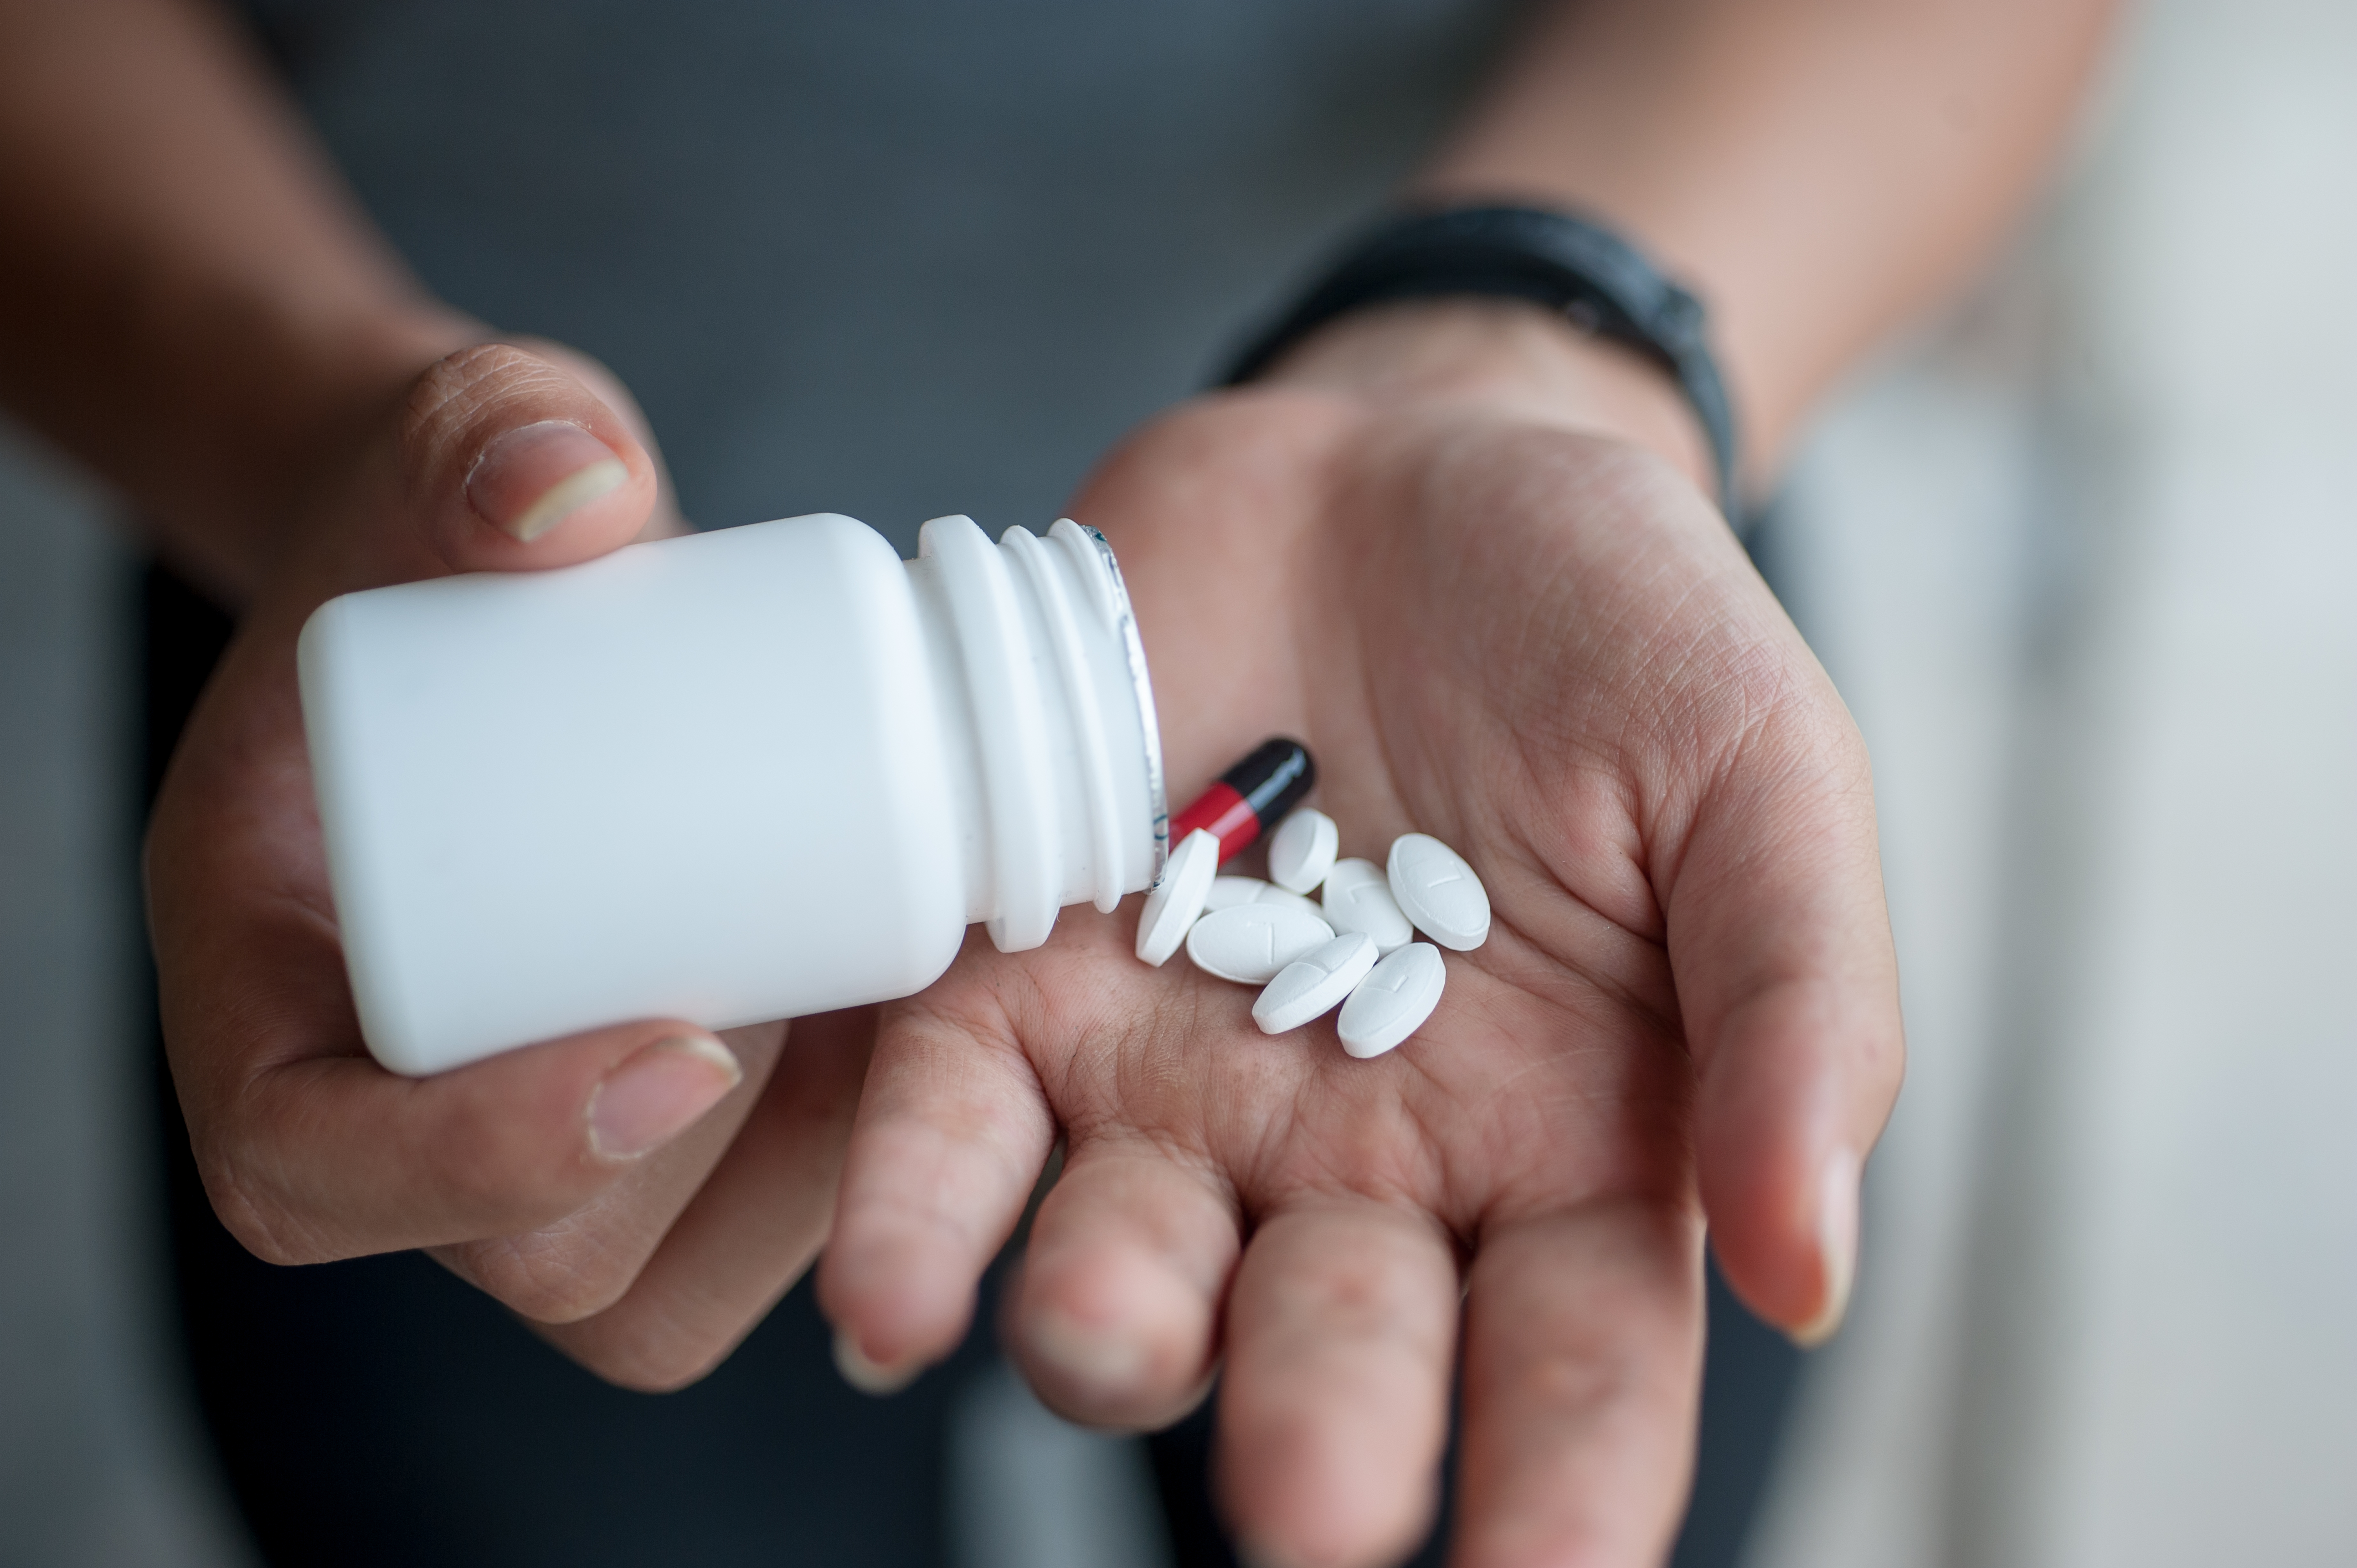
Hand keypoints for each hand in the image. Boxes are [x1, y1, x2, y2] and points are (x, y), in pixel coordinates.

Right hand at [147, 339, 869, 1387]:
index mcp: (263, 985)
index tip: (683, 1049)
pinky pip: (737, 1232)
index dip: (483, 1162)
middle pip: (532, 1249)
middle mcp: (383, 1096)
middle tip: (851, 997)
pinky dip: (844, 1156)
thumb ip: (483, 437)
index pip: (314, 1164)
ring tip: (900, 997)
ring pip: (661, 1269)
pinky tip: (926, 1023)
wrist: (513, 582)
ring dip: (805, 1169)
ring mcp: (525, 1135)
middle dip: (709, 1159)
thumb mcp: (450, 459)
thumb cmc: (444, 533)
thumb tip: (571, 482)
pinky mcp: (648, 1132)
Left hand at [817, 303, 1902, 1565]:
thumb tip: (1812, 1269)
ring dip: (1106, 1330)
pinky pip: (953, 1132)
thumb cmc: (1621, 631)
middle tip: (1306, 1506)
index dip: (1570, 1500)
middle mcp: (1361, 1164)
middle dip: (1318, 1432)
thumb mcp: (1762, 776)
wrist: (1421, 466)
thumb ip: (1802, 1010)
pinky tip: (889, 1298)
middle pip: (1335, 1355)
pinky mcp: (1026, 977)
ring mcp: (1177, 1083)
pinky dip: (916, 1215)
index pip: (1579, 1378)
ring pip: (1127, 1272)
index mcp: (1567, 1149)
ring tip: (1101, 1334)